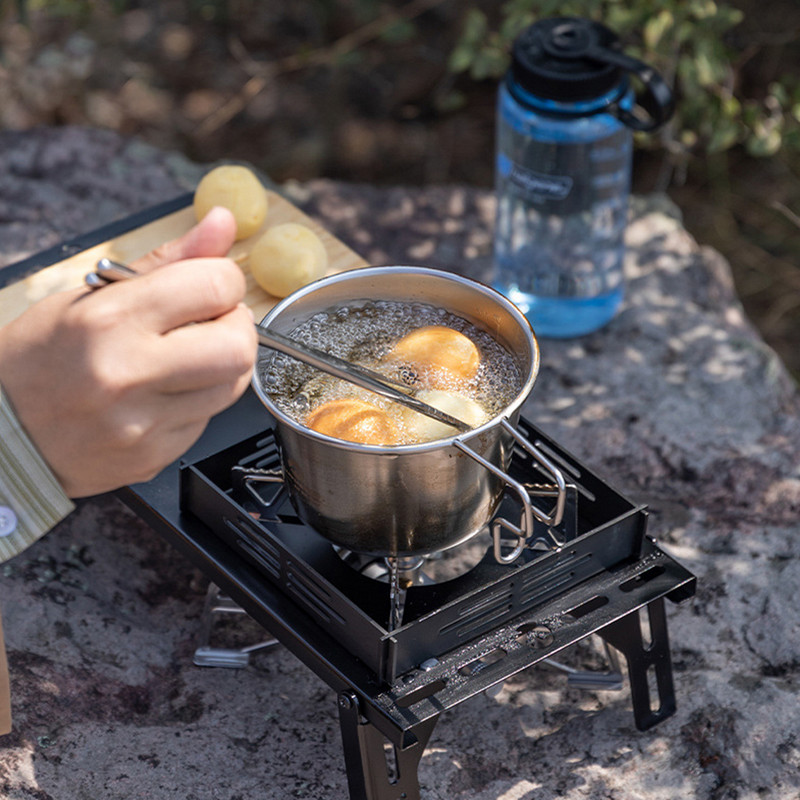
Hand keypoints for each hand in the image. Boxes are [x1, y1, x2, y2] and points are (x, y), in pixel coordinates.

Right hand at [0, 207, 257, 496]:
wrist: (4, 434)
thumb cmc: (41, 359)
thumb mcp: (92, 296)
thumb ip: (168, 261)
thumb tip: (223, 222)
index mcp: (109, 320)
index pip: (215, 286)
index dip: (225, 280)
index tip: (212, 286)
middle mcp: (127, 374)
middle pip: (238, 346)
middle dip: (237, 327)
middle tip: (213, 324)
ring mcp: (142, 424)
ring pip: (233, 386)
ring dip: (224, 364)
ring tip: (187, 357)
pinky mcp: (154, 456)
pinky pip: (208, 419)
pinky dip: (200, 399)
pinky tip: (166, 393)